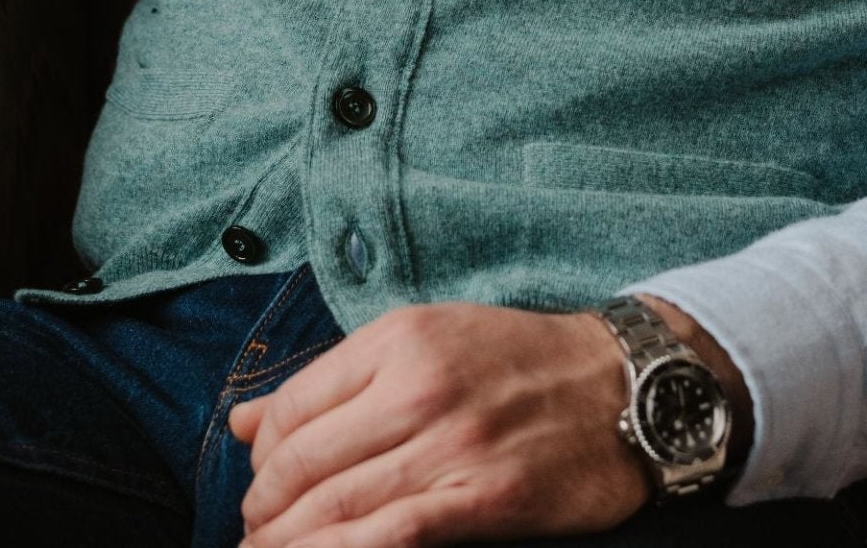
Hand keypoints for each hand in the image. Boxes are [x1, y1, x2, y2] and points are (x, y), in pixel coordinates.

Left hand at [230, 300, 647, 547]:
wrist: (624, 384)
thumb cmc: (521, 361)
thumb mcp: (427, 339)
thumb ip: (335, 380)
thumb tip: (242, 420)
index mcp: (400, 338)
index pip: (294, 405)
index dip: (260, 457)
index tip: (258, 483)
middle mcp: (419, 386)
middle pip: (304, 461)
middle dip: (264, 510)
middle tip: (253, 534)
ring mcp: (453, 444)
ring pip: (338, 506)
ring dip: (288, 543)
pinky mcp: (486, 499)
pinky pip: (394, 536)